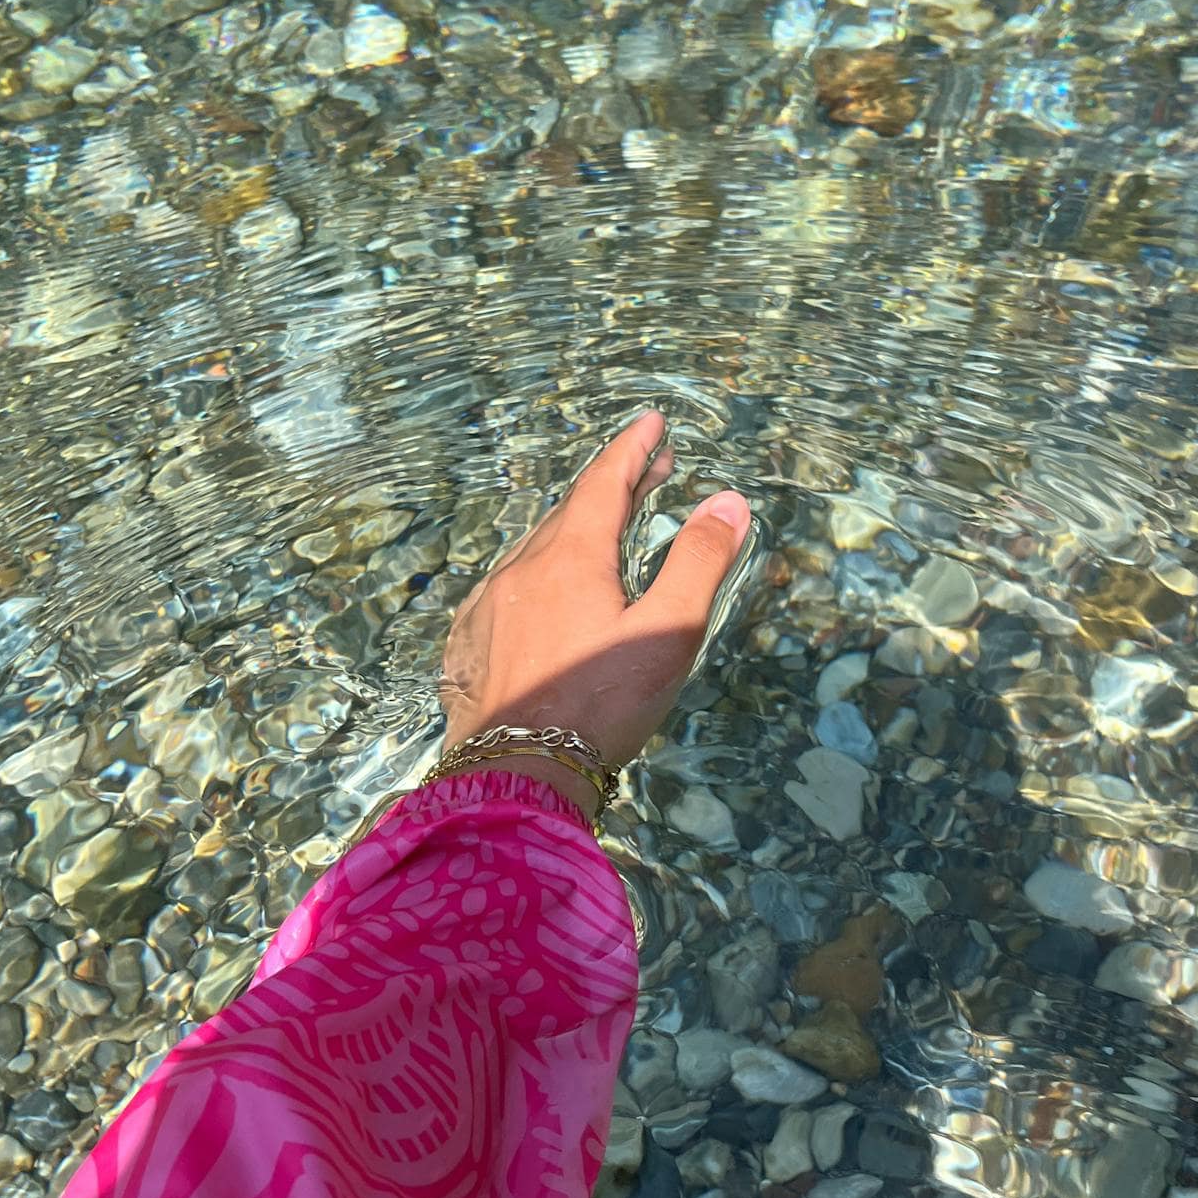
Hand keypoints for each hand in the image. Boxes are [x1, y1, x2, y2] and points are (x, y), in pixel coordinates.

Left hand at [438, 411, 750, 816]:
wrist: (515, 774)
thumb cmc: (600, 705)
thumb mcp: (666, 633)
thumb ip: (697, 563)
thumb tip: (727, 501)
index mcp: (571, 556)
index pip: (604, 481)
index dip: (632, 449)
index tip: (653, 423)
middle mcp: (522, 568)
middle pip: (572, 510)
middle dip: (615, 485)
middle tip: (653, 469)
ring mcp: (488, 604)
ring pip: (536, 547)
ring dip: (576, 528)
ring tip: (609, 528)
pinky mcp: (469, 641)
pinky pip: (509, 587)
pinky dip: (541, 571)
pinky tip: (550, 592)